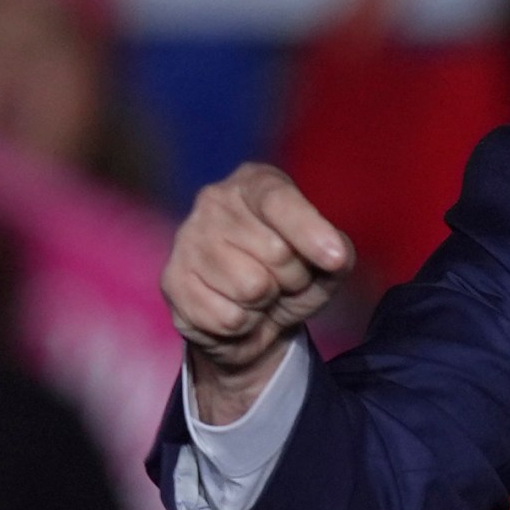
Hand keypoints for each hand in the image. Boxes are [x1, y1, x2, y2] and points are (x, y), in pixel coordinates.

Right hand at [162, 163, 353, 421]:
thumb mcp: (327, 264)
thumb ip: (339, 253)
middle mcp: (215, 200)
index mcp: (255, 183)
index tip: (336, 258)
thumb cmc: (292, 278)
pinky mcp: (171, 280)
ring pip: (250, 288)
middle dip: (293, 279)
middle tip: (284, 281)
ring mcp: (187, 239)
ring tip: (260, 296)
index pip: (279, 200)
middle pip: (275, 252)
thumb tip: (336, 256)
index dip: (309, 231)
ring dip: (266, 304)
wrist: (252, 321)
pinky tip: (235, 310)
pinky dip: (242, 326)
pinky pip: (226, 318)